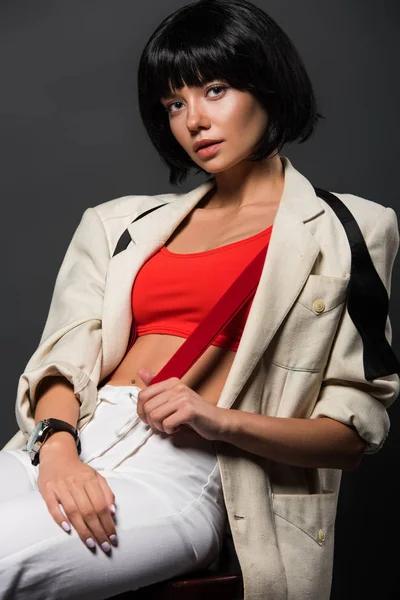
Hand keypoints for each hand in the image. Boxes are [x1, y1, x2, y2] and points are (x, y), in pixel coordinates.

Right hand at [37, 435, 117, 552]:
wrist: (57, 456)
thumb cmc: (78, 471)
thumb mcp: (96, 476)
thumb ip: (106, 492)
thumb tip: (112, 511)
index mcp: (90, 479)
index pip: (101, 505)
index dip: (107, 522)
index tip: (113, 537)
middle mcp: (76, 483)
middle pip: (89, 510)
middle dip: (98, 530)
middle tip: (105, 546)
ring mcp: (61, 486)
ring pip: (73, 511)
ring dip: (83, 529)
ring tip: (91, 543)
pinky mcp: (48, 490)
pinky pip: (53, 506)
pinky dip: (60, 517)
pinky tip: (67, 529)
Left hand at [136, 367, 228, 440]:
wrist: (217, 421)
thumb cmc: (194, 412)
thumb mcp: (173, 398)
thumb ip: (156, 387)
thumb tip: (140, 371)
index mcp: (171, 382)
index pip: (143, 394)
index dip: (141, 410)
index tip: (148, 418)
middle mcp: (177, 387)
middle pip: (147, 407)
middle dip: (151, 422)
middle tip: (163, 424)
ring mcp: (184, 398)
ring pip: (155, 416)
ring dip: (160, 427)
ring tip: (171, 426)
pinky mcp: (189, 411)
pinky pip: (167, 424)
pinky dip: (170, 431)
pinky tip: (178, 428)